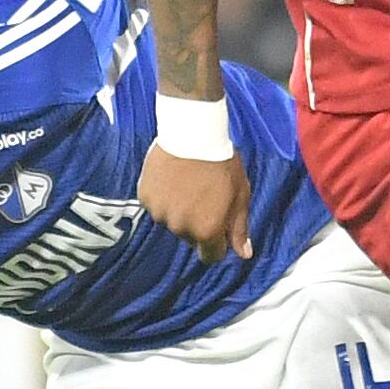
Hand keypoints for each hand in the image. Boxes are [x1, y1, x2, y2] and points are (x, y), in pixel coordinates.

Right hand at [137, 142, 253, 264]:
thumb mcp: (240, 195)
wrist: (192, 133)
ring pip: (171, 222)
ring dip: (178, 211)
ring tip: (187, 185)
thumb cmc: (222, 163)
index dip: (217, 244)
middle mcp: (180, 228)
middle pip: (190, 237)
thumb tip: (244, 255)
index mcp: (207, 231)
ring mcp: (160, 213)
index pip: (210, 256)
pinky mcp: (145, 197)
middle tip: (203, 196)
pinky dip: (163, 197)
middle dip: (198, 224)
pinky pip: (156, 206)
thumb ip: (239, 227)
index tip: (218, 225)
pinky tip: (172, 179)